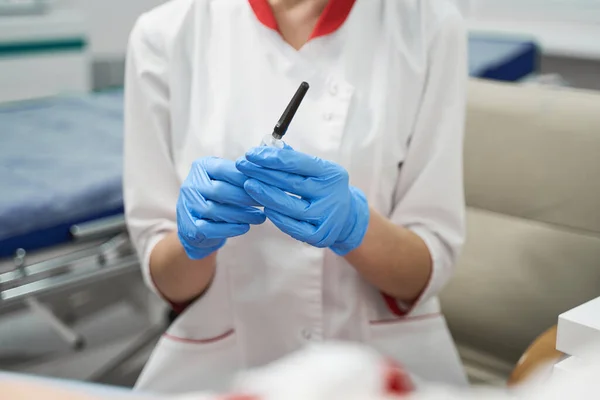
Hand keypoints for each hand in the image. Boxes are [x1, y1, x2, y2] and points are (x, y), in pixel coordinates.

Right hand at [177, 157, 265, 259]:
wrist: (199, 225)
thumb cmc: (220, 198)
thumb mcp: (228, 180)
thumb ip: (243, 175)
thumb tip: (268, 174)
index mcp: (201, 167)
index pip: (223, 169)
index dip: (245, 178)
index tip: (265, 185)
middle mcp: (190, 185)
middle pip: (219, 190)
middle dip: (245, 197)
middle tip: (265, 202)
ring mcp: (186, 206)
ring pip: (214, 210)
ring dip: (241, 214)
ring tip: (260, 217)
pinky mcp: (188, 227)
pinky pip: (209, 228)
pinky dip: (229, 229)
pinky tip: (245, 227)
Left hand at [236, 147, 369, 254]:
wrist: (347, 217)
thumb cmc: (324, 188)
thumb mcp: (317, 170)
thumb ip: (294, 159)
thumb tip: (267, 146)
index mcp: (331, 173)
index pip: (297, 162)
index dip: (271, 157)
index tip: (251, 153)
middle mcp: (331, 194)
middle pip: (291, 183)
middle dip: (263, 173)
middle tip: (242, 166)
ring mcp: (326, 216)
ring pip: (290, 207)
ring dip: (266, 195)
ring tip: (248, 185)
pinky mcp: (319, 235)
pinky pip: (292, 227)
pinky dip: (277, 217)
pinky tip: (264, 207)